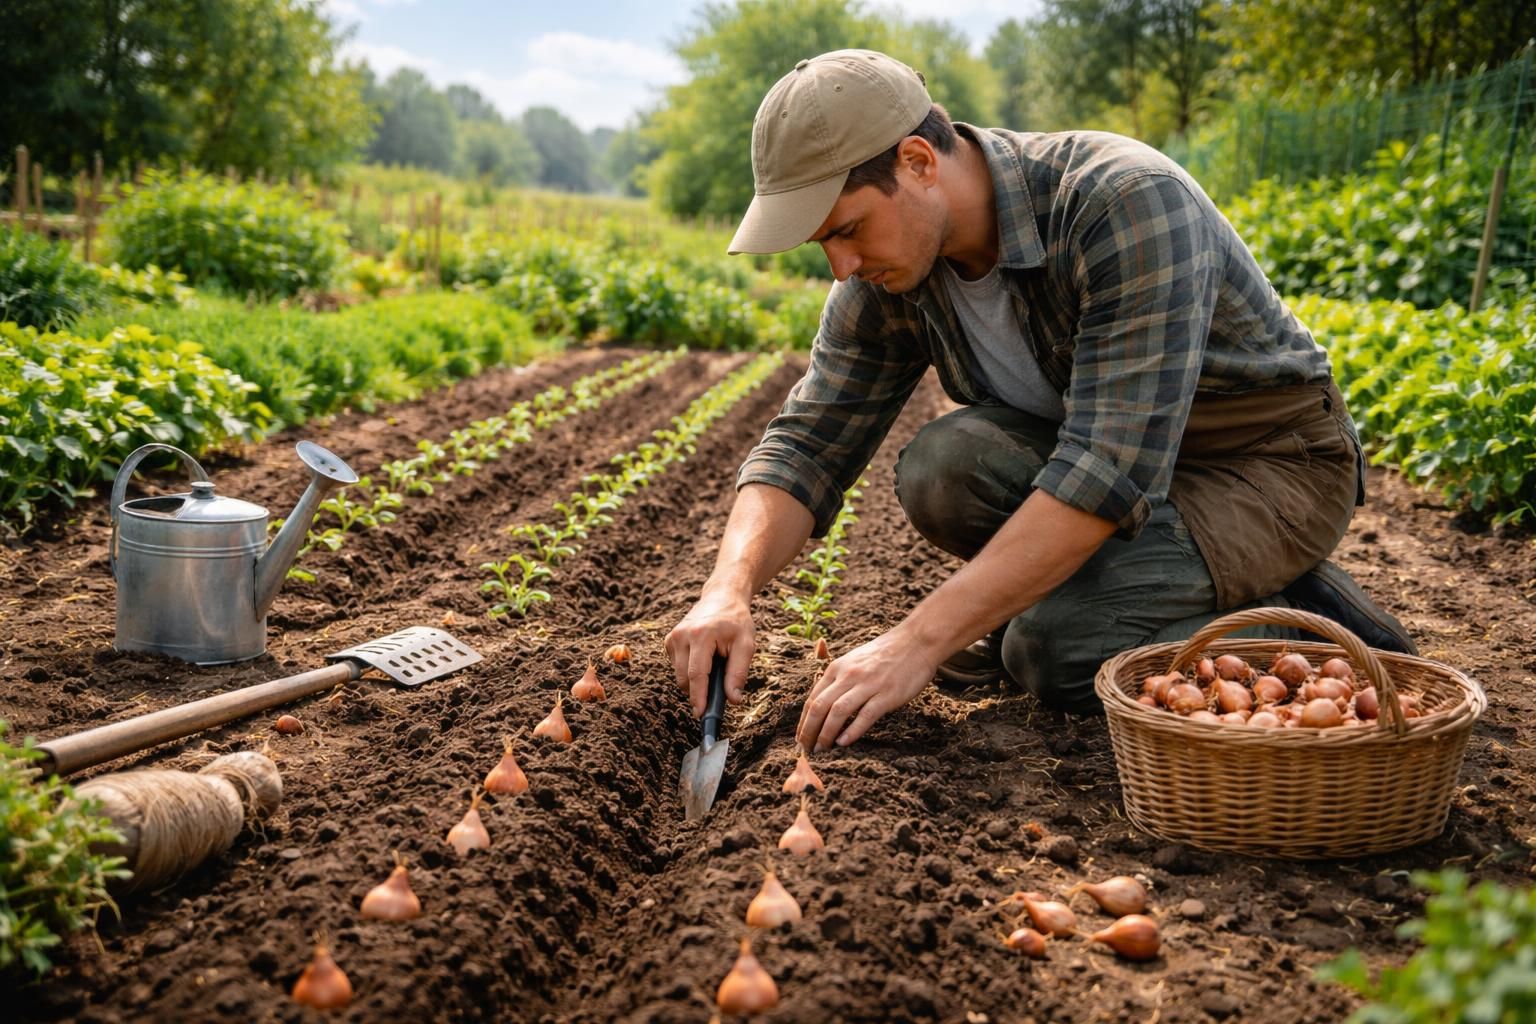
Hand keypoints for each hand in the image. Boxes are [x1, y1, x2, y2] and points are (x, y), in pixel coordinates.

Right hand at [665, 588, 754, 716]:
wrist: (722, 597)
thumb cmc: (736, 622)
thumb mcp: (746, 645)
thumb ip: (738, 673)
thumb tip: (733, 700)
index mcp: (701, 635)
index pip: (696, 674)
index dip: (699, 697)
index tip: (701, 714)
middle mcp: (681, 635)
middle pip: (685, 679)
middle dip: (699, 691)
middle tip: (719, 689)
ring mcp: (672, 637)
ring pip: (679, 675)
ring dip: (695, 680)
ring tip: (714, 665)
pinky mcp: (669, 641)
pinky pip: (677, 667)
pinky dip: (689, 670)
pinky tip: (703, 658)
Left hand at [796, 627, 938, 751]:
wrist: (917, 641)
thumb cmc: (886, 653)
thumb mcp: (854, 659)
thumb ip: (839, 678)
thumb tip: (824, 704)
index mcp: (837, 667)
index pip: (812, 699)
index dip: (804, 722)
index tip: (800, 739)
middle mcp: (848, 675)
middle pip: (819, 707)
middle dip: (809, 732)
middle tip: (806, 750)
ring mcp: (868, 684)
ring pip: (838, 712)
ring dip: (826, 734)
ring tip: (822, 749)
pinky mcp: (887, 694)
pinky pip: (865, 715)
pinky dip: (852, 731)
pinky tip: (843, 743)